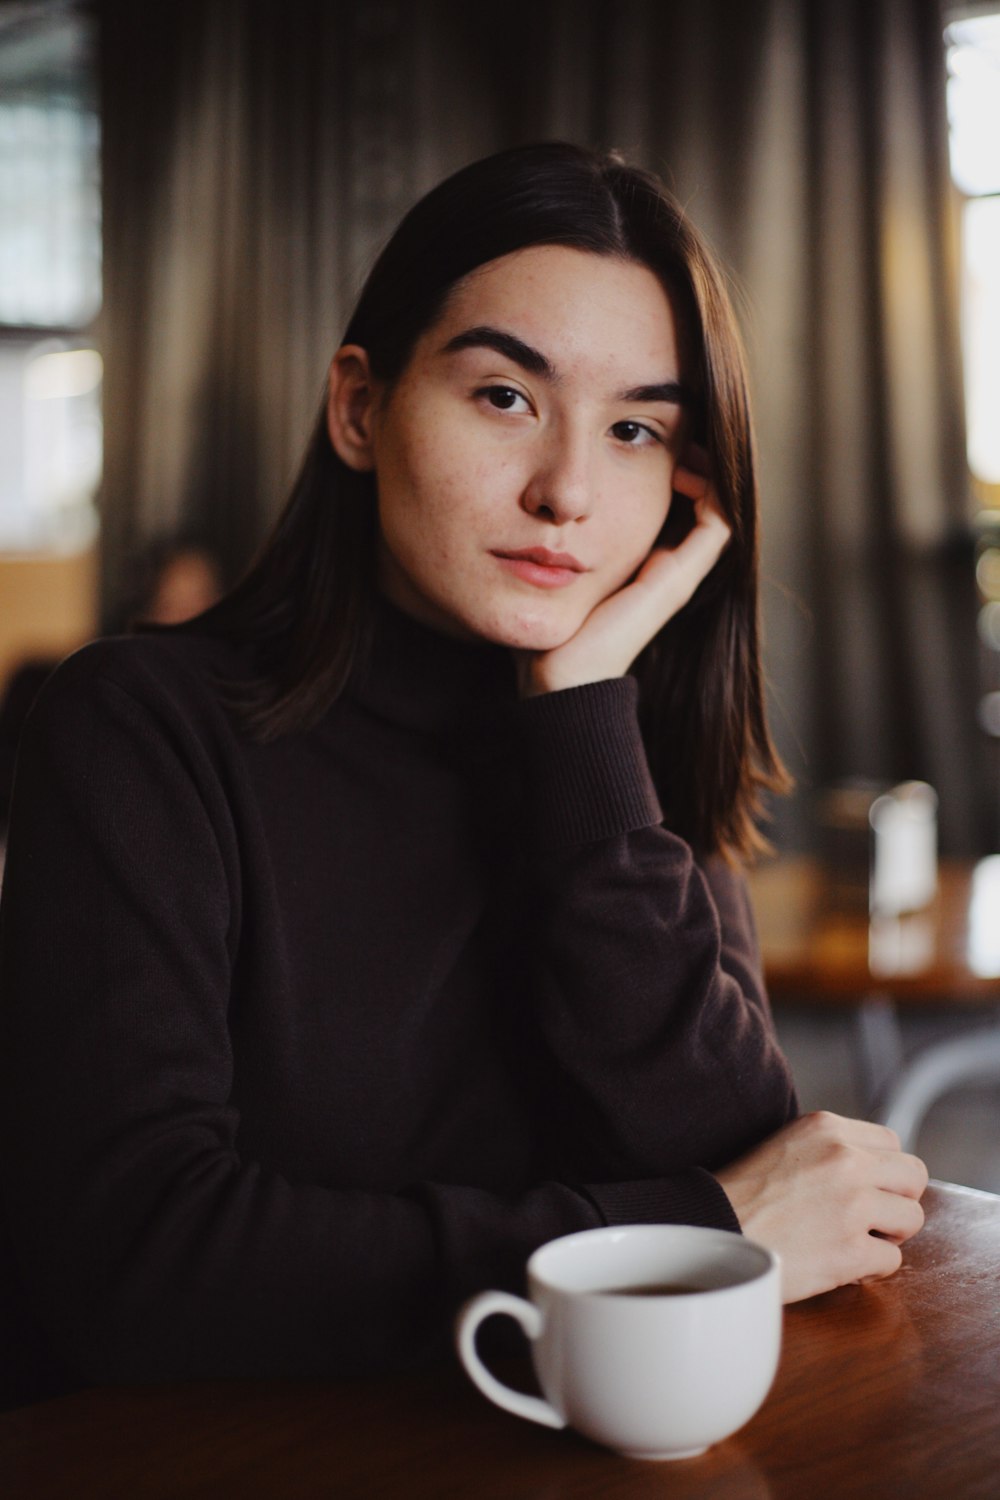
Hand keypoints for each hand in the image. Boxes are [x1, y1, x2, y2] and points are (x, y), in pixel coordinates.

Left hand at [516, 450, 730, 697]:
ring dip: (707, 469)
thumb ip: (550, 537)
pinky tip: (684, 466)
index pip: (670, 504)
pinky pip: (716, 524)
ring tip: (686, 442)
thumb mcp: (545, 564)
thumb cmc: (542, 624)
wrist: (557, 673)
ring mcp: (675, 573)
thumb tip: (532, 499)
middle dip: (688, 459)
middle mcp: (664, 566)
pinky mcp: (677, 580)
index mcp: (638, 562)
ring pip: (716, 507)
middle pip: (698, 502)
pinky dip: (711, 490)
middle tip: (672, 430)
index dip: (667, 465)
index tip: (642, 437)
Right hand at [713, 1111, 928, 1303]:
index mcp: (826, 1127)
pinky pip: (892, 1261)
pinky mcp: (850, 1251)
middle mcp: (845, 1159)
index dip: (882, 1170)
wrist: (710, 1231)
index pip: (891, 1142)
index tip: (866, 1187)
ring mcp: (851, 1205)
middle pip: (914, 1175)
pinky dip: (871, 1268)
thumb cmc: (741, 1193)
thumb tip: (871, 1168)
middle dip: (897, 1199)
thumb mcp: (786, 1144)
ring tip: (856, 1240)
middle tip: (872, 1217)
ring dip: (889, 1234)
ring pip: (911, 1218)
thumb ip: (829, 1148)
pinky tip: (843, 1265)